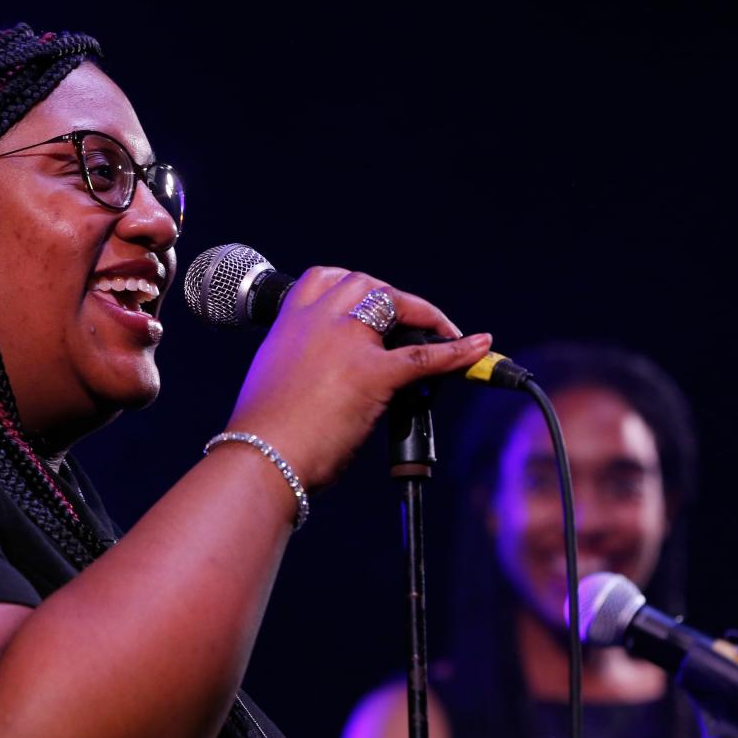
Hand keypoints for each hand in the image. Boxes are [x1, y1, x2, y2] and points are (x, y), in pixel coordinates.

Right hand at [224, 266, 491, 490]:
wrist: (260, 459)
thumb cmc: (262, 435)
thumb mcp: (274, 381)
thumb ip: (300, 366)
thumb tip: (326, 377)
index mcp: (289, 323)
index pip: (324, 279)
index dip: (353, 285)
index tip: (368, 300)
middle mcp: (318, 322)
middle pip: (366, 285)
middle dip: (394, 299)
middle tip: (411, 323)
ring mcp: (346, 344)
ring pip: (395, 304)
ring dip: (424, 314)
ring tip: (443, 332)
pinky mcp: (372, 374)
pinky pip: (425, 357)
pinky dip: (457, 351)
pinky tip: (477, 347)